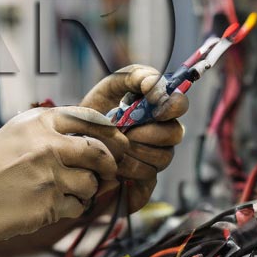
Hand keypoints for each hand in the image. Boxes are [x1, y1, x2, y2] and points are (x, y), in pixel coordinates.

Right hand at [0, 105, 127, 247]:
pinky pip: (79, 206)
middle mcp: (48, 145)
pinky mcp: (49, 204)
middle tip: (110, 169)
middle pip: (100, 151)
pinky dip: (74, 207)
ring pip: (93, 182)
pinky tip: (56, 203)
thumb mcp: (21, 131)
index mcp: (42, 121)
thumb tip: (101, 136)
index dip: (111, 132)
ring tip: (72, 189)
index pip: (92, 119)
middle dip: (111, 162)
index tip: (116, 141)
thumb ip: (57, 128)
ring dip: (90, 188)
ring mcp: (49, 175)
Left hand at [80, 65, 187, 212]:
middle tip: (124, 130)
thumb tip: (154, 84)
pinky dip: (129, 170)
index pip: (180, 104)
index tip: (154, 107)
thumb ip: (135, 76)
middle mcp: (163, 133)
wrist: (76, 139)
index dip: (171, 106)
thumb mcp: (112, 85)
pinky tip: (114, 164)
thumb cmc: (98, 108)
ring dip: (135, 150)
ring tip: (114, 146)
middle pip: (174, 134)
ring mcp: (157, 157)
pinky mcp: (146, 180)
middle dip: (147, 132)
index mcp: (159, 107)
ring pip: (163, 157)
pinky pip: (148, 178)